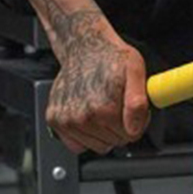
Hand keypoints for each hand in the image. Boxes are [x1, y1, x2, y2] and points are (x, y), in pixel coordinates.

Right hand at [46, 17, 150, 153]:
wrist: (83, 47)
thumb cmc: (109, 58)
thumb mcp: (135, 70)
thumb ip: (138, 102)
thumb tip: (135, 128)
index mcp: (104, 108)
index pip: (131, 135)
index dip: (137, 121)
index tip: (131, 107)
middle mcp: (82, 117)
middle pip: (115, 142)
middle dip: (121, 126)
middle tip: (117, 104)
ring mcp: (66, 120)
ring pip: (98, 146)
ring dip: (103, 132)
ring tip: (101, 106)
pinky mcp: (54, 120)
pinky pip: (77, 145)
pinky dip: (85, 135)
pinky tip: (88, 114)